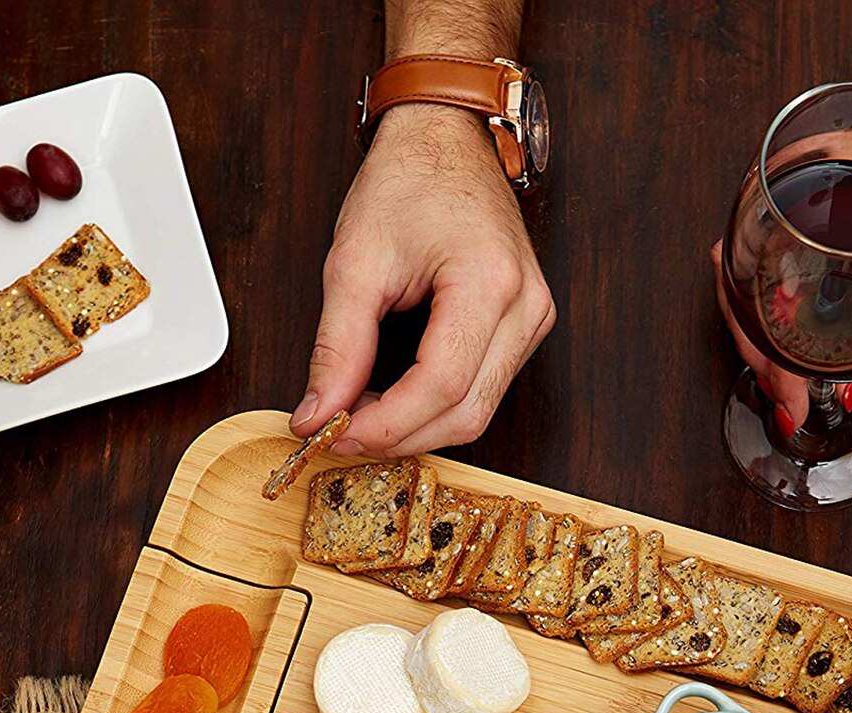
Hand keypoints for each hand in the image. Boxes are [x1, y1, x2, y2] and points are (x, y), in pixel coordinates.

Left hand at [293, 104, 554, 456]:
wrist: (446, 137)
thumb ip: (337, 347)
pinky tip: (396, 397)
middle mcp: (526, 307)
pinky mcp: (525, 327)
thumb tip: (318, 413)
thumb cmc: (408, 182)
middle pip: (466, 412)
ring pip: (478, 411)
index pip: (441, 385)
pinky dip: (436, 406)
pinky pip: (484, 390)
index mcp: (490, 282)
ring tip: (364, 413)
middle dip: (400, 435)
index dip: (387, 424)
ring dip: (418, 426)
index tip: (337, 433)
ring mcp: (533, 320)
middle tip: (343, 432)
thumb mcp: (356, 261)